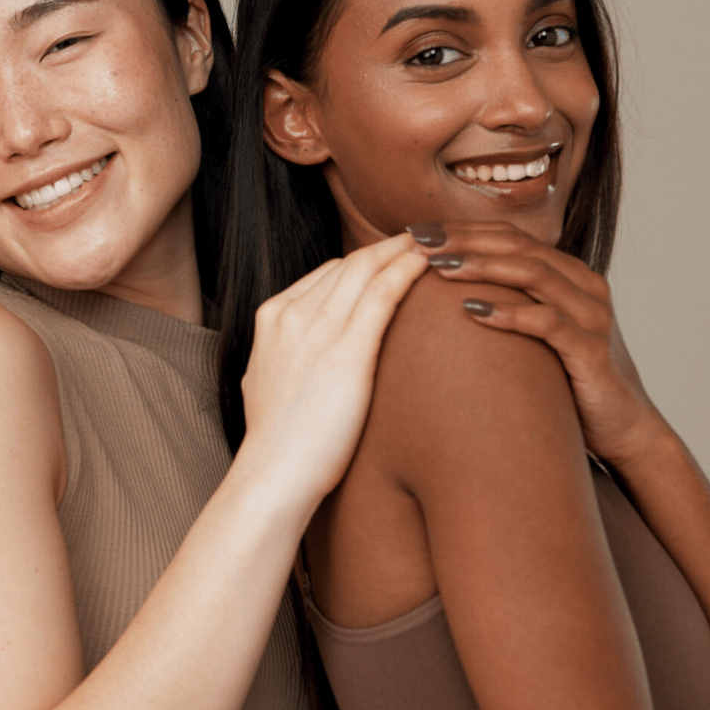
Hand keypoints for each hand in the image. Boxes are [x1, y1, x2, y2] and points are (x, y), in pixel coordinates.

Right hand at [238, 234, 428, 501]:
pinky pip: (383, 293)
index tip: (392, 258)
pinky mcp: (347, 349)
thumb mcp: (270, 382)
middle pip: (348, 264)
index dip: (364, 262)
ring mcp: (316, 328)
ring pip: (366, 269)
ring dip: (403, 249)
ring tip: (438, 241)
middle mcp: (291, 314)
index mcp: (271, 318)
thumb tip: (312, 356)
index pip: (326, 274)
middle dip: (388, 246)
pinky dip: (408, 270)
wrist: (274, 472)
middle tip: (425, 236)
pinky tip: (430, 263)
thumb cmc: (280, 441)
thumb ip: (290, 356)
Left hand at [409, 220, 672, 468]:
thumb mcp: (532, 333)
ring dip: (483, 266)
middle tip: (418, 241)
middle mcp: (584, 286)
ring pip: (534, 274)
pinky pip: (548, 322)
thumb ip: (504, 304)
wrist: (621, 427)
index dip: (463, 229)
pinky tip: (471, 311)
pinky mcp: (591, 350)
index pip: (510, 236)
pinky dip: (509, 313)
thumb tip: (441, 293)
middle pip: (519, 246)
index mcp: (568, 275)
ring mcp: (591, 316)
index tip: (416, 231)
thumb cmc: (564, 378)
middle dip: (465, 239)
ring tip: (439, 267)